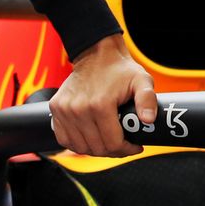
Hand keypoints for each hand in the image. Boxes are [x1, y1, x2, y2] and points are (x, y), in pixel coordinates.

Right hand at [50, 36, 157, 157]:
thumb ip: (147, 99)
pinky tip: (90, 139)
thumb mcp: (141, 81)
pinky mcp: (56, 109)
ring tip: (108, 142)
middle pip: (97, 148)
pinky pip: (64, 139)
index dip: (127, 149)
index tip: (135, 146)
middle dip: (114, 151)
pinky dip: (77, 144)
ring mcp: (64, 110)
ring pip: (80, 147)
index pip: (113, 143)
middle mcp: (78, 109)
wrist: (96, 54)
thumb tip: (148, 119)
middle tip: (124, 145)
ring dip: (96, 150)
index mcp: (100, 104)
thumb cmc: (120, 70)